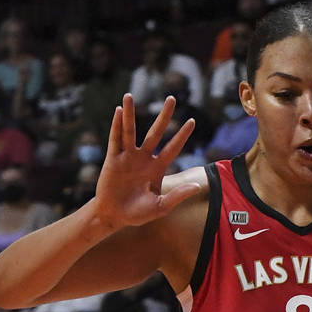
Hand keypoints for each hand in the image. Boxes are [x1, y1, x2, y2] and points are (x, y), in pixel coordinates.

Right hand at [93, 94, 201, 228]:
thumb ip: (178, 196)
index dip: (182, 135)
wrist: (114, 216)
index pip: (173, 148)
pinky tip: (118, 111)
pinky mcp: (112, 159)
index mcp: (157, 168)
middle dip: (164, 116)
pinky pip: (115, 140)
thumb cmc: (138, 214)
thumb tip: (198, 186)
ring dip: (129, 113)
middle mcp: (144, 158)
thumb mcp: (161, 207)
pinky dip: (116, 126)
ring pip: (130, 131)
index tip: (191, 121)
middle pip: (155, 132)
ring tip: (129, 95)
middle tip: (172, 98)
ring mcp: (127, 157)